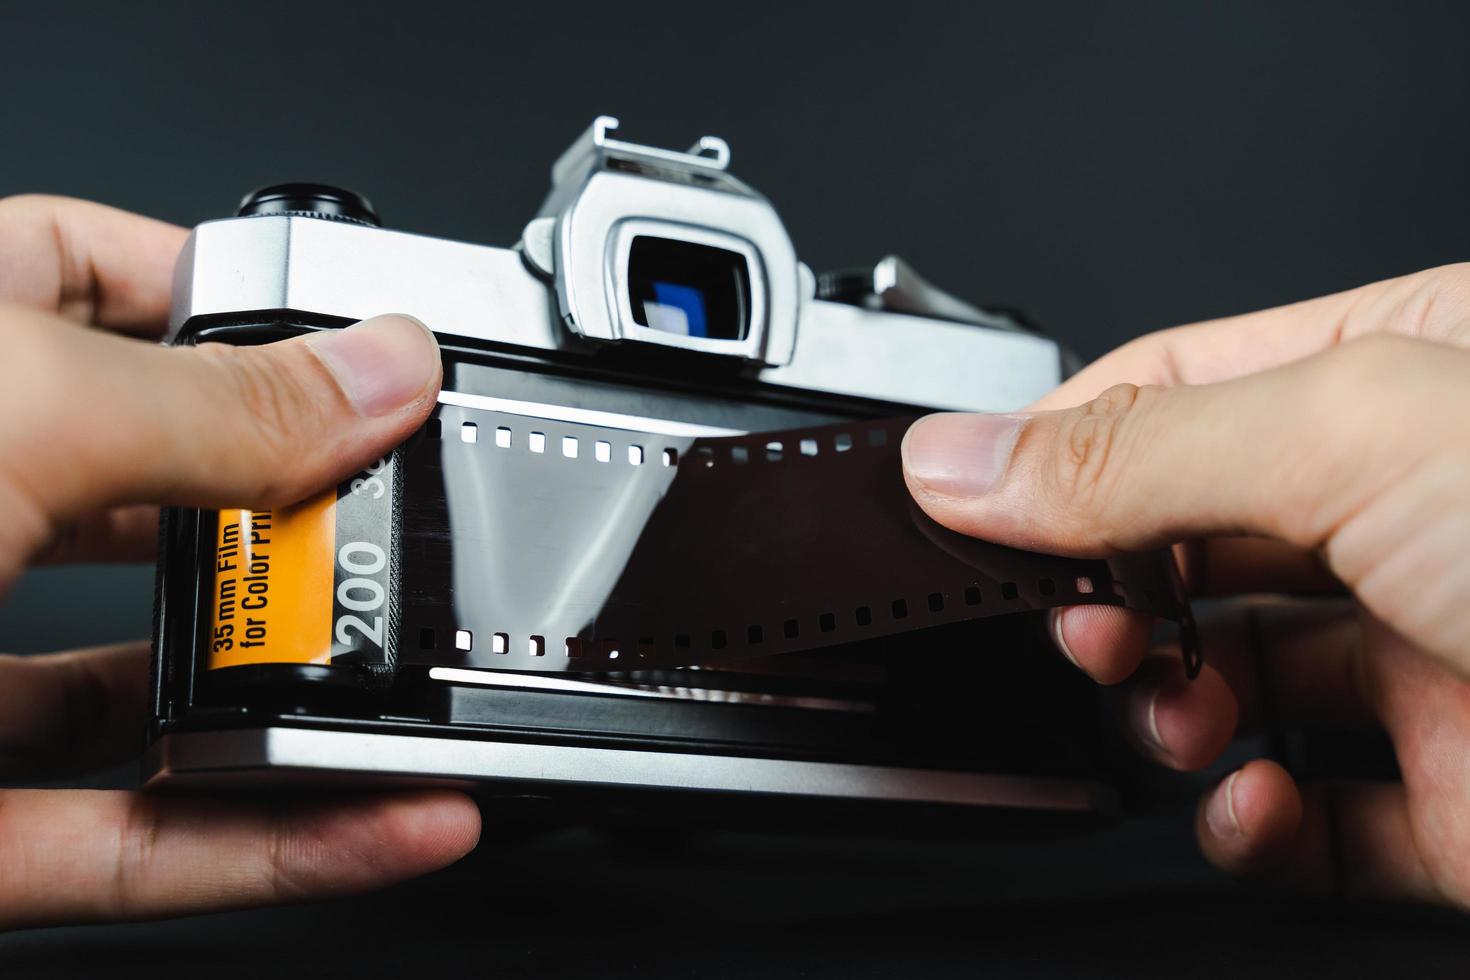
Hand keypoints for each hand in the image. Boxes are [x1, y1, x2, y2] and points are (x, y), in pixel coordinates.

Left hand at [0, 196, 478, 929]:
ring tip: (426, 681)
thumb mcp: (15, 406)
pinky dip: (280, 846)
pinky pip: (143, 845)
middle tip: (408, 517)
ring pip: (159, 695)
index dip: (222, 286)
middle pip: (156, 499)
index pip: (79, 278)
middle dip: (297, 513)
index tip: (350, 326)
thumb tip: (386, 370)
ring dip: (309, 703)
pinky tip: (399, 822)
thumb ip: (219, 402)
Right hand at [902, 264, 1469, 908]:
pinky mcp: (1461, 792)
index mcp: (1400, 372)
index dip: (1058, 447)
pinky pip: (1313, 822)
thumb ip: (1138, 450)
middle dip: (1107, 593)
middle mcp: (1411, 510)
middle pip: (1184, 542)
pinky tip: (1246, 810)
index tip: (963, 502)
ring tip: (1166, 712)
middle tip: (1081, 621)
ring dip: (1167, 712)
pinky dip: (1248, 830)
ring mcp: (1435, 654)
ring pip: (1234, 684)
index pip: (1173, 388)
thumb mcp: (1358, 435)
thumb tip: (956, 459)